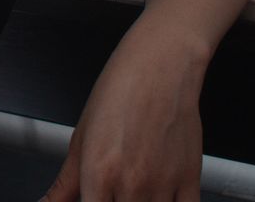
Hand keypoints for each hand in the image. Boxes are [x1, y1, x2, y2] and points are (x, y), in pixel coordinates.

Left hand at [38, 23, 205, 201]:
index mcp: (98, 174)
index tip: (93, 198)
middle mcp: (131, 184)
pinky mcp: (189, 181)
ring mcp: (162, 185)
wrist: (159, 66)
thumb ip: (65, 183)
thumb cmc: (119, 92)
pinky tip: (158, 193)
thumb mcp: (80, 137)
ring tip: (135, 186)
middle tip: (113, 190)